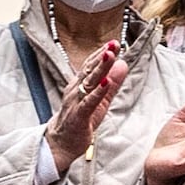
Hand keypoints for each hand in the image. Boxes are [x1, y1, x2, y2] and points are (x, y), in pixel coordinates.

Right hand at [43, 37, 129, 171]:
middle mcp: (75, 90)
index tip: (114, 42)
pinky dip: (98, 92)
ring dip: (100, 69)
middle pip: (89, 70)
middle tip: (113, 44)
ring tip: (110, 56)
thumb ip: (112, 83)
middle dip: (102, 56)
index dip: (101, 53)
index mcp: (80, 84)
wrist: (61, 143)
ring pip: (89, 83)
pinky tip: (105, 83)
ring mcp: (76, 102)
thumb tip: (123, 64)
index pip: (90, 65)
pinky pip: (89, 102)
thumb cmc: (80, 119)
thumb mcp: (100, 100)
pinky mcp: (79, 115)